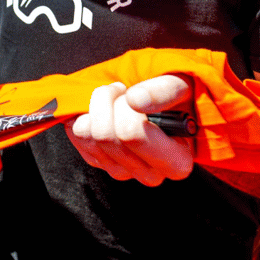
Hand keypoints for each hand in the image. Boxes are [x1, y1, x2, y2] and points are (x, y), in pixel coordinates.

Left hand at [66, 75, 194, 185]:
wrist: (159, 105)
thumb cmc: (176, 99)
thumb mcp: (182, 86)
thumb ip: (165, 91)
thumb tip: (136, 100)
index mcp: (176, 161)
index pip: (131, 134)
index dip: (125, 107)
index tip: (133, 94)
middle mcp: (148, 173)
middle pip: (106, 135)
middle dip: (109, 101)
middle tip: (122, 91)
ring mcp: (121, 171)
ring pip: (89, 135)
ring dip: (97, 106)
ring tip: (114, 99)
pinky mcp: (99, 163)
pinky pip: (78, 135)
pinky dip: (85, 115)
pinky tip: (103, 111)